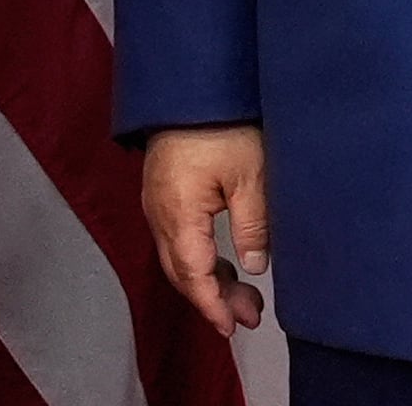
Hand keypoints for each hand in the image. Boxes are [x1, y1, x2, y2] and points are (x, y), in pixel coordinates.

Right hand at [140, 124, 270, 334]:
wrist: (192, 86)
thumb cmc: (221, 123)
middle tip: (248, 317)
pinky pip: (177, 239)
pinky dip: (200, 259)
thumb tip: (254, 267)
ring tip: (244, 299)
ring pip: (178, 257)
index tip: (232, 326)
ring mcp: (157, 203)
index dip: (211, 305)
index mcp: (178, 212)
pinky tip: (225, 266)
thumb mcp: (251, 175)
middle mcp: (159, 212)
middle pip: (181, 271)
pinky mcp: (164, 193)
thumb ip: (253, 225)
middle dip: (213, 299)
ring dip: (208, 281)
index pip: (191, 274)